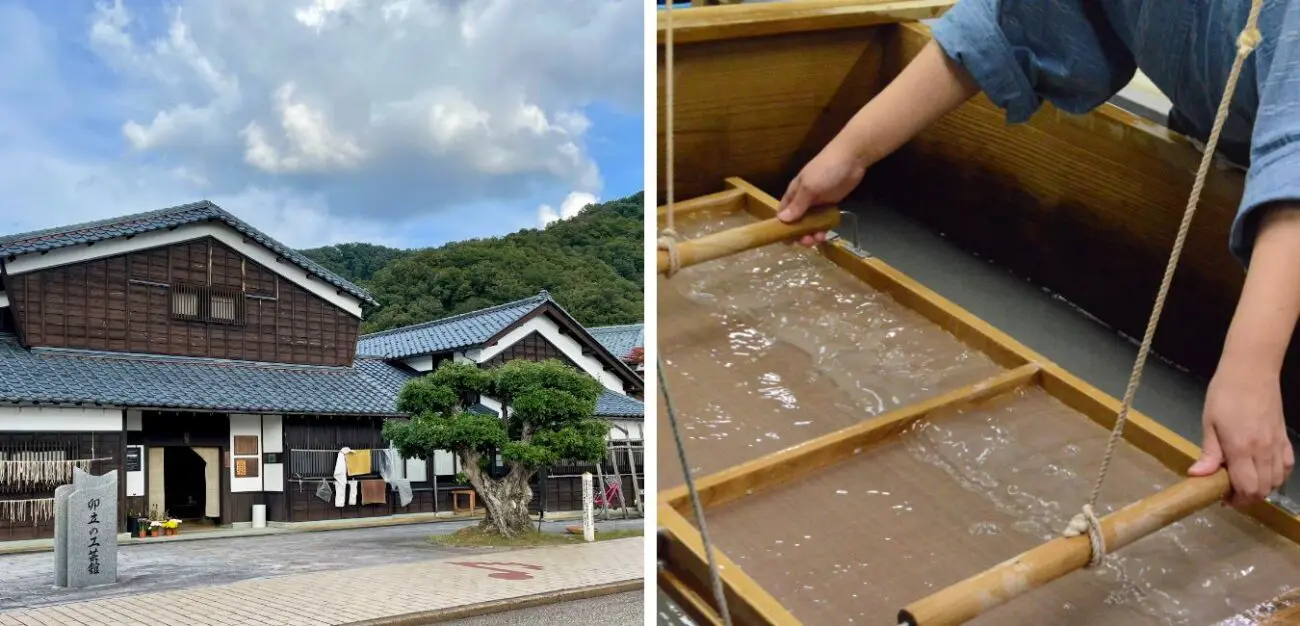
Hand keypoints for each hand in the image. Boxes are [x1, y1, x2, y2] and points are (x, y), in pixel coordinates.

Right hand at [777, 141, 866, 246]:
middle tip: (807, 241)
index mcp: (794, 193)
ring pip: (810, 223)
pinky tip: (826, 233)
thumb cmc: (826, 169)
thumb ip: (797, 205)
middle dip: (799, 233)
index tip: (786, 240)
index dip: (782, 227)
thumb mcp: (809, 187)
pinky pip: (823, 220)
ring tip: (819, 238)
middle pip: (797, 221)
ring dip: (812, 233)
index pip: (783, 212)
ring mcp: (817, 202)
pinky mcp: (830, 204)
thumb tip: (782, 220)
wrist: (852, 158)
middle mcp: (803, 199)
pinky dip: (823, 228)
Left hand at [1188, 360, 1293, 506]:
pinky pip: (1287, 466)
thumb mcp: (1209, 422)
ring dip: (1262, 488)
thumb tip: (1198, 476)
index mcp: (1241, 448)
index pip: (1247, 488)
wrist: (1252, 371)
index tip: (1223, 497)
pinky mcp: (1285, 438)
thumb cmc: (1224, 394)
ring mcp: (1277, 445)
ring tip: (1244, 481)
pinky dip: (1278, 476)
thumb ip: (1209, 452)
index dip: (1237, 500)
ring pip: (1277, 481)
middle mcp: (1263, 451)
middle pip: (1264, 489)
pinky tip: (1264, 472)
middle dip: (1247, 497)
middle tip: (1231, 491)